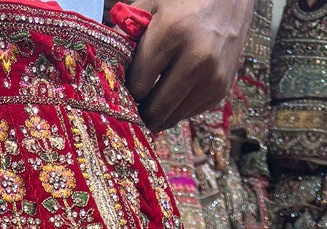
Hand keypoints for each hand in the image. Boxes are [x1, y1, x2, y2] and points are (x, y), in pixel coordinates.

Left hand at [126, 0, 253, 132]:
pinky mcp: (221, 90)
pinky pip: (188, 113)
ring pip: (171, 118)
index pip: (138, 85)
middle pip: (155, 110)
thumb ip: (125, 35)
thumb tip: (105, 70)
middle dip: (138, 112)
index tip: (122, 88)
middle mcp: (197, 59)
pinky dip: (176, 108)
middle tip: (130, 106)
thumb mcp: (151, 5)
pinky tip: (173, 90)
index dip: (126, 90)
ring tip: (149, 98)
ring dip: (157, 113)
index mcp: (173, 33)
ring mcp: (212, 78)